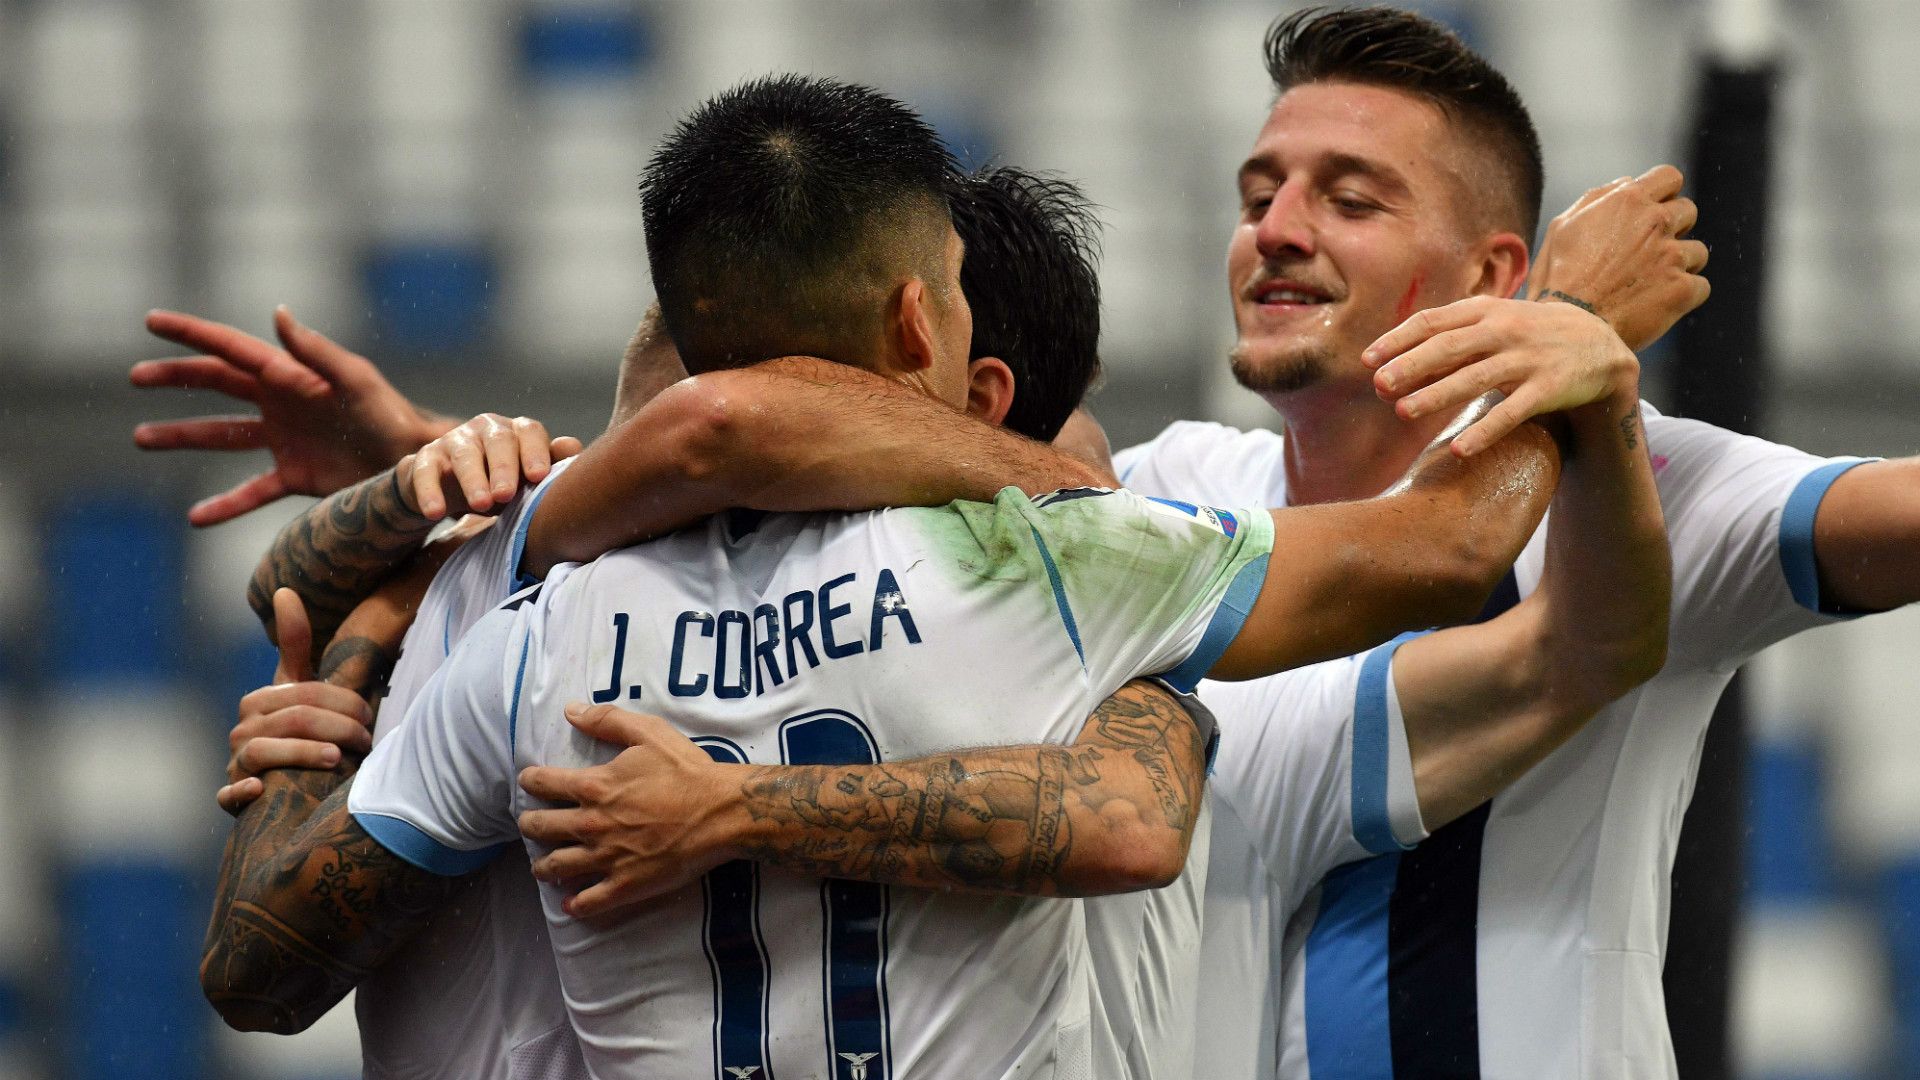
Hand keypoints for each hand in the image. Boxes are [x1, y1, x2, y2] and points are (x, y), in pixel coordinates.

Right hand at [133, 306, 456, 525]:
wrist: (416, 465)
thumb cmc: (394, 416)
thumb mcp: (356, 380)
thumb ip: (315, 351)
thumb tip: (277, 314)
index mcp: (291, 376)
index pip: (231, 349)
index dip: (192, 334)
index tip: (152, 321)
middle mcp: (282, 404)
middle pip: (217, 386)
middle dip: (176, 379)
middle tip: (135, 377)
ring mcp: (285, 440)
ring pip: (222, 437)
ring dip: (182, 435)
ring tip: (142, 437)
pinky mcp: (297, 476)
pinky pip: (252, 491)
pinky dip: (225, 504)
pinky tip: (196, 517)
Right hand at [218, 589, 374, 812]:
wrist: (281, 787)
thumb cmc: (299, 731)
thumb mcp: (298, 688)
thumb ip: (295, 642)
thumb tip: (284, 589)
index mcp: (260, 700)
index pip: (307, 692)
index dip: (344, 702)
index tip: (370, 714)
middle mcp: (243, 729)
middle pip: (296, 718)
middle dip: (340, 728)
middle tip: (368, 740)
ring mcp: (236, 763)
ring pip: (270, 751)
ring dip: (309, 754)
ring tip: (342, 760)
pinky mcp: (231, 796)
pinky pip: (228, 794)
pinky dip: (241, 791)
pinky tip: (261, 790)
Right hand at [394, 414, 584, 520]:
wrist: (447, 491)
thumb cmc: (501, 484)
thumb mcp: (527, 480)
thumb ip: (552, 465)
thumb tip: (573, 447)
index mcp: (517, 432)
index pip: (530, 432)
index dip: (535, 451)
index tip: (539, 477)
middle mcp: (487, 429)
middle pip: (498, 441)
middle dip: (504, 467)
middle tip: (507, 495)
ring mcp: (455, 441)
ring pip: (464, 454)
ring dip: (473, 479)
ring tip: (480, 505)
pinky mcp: (425, 458)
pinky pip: (425, 471)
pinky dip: (429, 492)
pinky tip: (436, 513)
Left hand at [517, 703, 739, 917]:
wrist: (721, 813)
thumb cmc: (687, 771)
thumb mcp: (649, 733)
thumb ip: (608, 720)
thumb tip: (571, 711)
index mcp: (594, 786)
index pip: (544, 784)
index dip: (531, 781)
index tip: (527, 781)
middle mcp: (591, 824)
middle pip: (542, 828)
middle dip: (530, 825)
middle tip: (529, 825)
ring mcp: (606, 858)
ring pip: (557, 867)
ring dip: (543, 867)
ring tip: (541, 867)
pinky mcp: (625, 886)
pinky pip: (589, 902)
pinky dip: (574, 905)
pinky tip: (569, 904)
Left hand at [1364, 296, 1637, 456]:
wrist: (1601, 346)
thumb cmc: (1529, 336)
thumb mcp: (1493, 324)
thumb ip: (1449, 341)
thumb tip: (1393, 364)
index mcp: (1485, 311)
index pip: (1432, 321)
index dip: (1398, 340)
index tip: (1367, 360)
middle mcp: (1505, 330)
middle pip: (1449, 347)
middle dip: (1411, 365)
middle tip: (1379, 386)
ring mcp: (1527, 359)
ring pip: (1475, 378)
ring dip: (1437, 394)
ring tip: (1403, 411)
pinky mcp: (1549, 388)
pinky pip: (1512, 412)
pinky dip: (1485, 430)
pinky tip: (1459, 449)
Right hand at [1527, 165, 1709, 351]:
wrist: (1568, 328)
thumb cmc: (1558, 279)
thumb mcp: (1563, 227)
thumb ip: (1598, 199)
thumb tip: (1626, 185)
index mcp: (1627, 200)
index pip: (1670, 177)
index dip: (1664, 194)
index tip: (1654, 212)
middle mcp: (1655, 222)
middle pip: (1688, 212)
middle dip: (1673, 229)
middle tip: (1648, 254)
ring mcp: (1672, 255)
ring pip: (1698, 251)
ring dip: (1680, 265)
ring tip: (1649, 285)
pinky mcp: (1683, 289)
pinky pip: (1700, 287)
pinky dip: (1683, 296)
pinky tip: (1657, 305)